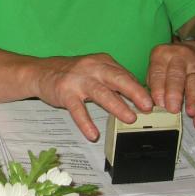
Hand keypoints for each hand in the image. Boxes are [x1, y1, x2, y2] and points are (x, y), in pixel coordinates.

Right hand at [36, 53, 152, 141]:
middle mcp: (91, 67)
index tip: (155, 102)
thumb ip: (114, 80)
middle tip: (148, 106)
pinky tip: (92, 134)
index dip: (141, 88)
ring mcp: (77, 80)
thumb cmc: (72, 74)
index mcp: (102, 61)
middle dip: (134, 91)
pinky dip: (85, 122)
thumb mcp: (94, 70)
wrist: (40, 71)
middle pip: (116, 78)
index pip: (125, 74)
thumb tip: (140, 95)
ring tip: (130, 118)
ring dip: (116, 105)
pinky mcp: (64, 92)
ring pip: (100, 92)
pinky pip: (77, 109)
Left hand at [147, 41, 194, 128]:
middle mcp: (179, 56)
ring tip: (190, 113)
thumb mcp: (158, 65)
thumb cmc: (171, 63)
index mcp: (162, 55)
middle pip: (177, 76)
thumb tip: (148, 105)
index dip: (158, 88)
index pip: (158, 72)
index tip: (158, 103)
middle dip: (174, 94)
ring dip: (193, 100)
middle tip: (172, 109)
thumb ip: (153, 83)